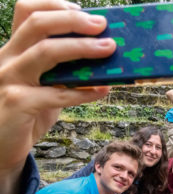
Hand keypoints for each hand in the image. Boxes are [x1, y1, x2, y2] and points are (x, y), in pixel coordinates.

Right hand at [0, 0, 115, 193]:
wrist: (3, 147)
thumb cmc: (27, 115)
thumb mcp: (44, 88)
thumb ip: (62, 74)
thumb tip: (98, 63)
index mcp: (13, 50)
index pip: (27, 13)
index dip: (55, 5)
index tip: (83, 11)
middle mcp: (7, 59)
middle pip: (38, 24)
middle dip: (73, 21)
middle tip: (102, 25)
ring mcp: (9, 80)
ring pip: (46, 52)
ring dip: (82, 48)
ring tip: (108, 49)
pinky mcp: (18, 103)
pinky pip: (58, 94)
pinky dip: (84, 92)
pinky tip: (102, 91)